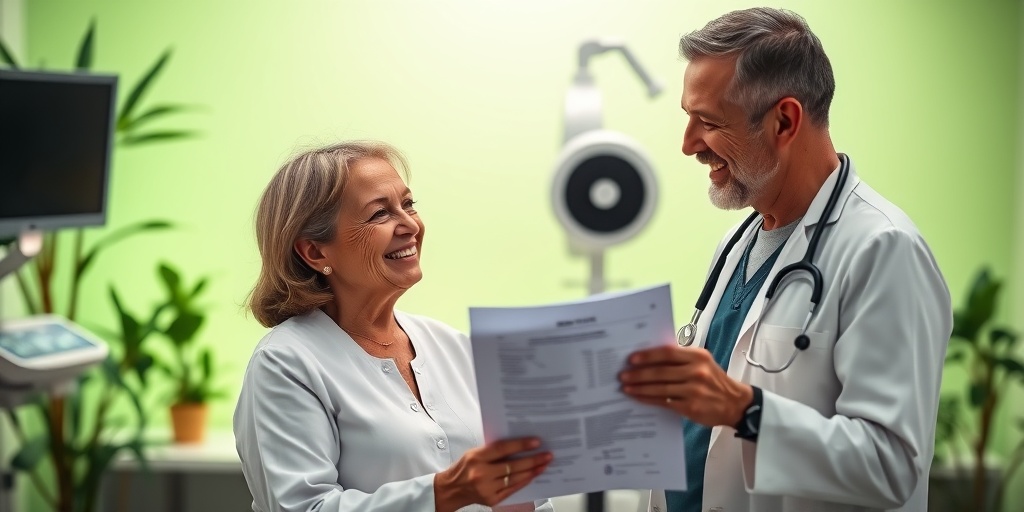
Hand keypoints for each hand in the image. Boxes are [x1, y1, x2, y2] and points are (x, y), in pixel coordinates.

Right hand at [434, 437, 551, 511]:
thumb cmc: (464, 468)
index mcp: (476, 458)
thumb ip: (493, 450)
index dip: (520, 445)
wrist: (452, 489)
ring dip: (532, 471)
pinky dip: (524, 481)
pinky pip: (512, 490)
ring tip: (544, 464)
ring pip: (515, 478)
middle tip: (547, 455)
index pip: (502, 449)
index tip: (536, 442)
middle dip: (533, 460)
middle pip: (512, 466)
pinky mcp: (492, 499)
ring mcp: (487, 488)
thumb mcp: (474, 453)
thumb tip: (518, 445)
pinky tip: (533, 475)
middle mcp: (481, 473)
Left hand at [618, 345, 751, 427]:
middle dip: (639, 374)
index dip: (648, 355)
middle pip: (661, 371)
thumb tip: (650, 357)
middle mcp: (697, 372)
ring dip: (640, 387)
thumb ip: (681, 358)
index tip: (632, 358)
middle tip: (623, 375)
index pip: (668, 353)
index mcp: (698, 356)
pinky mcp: (691, 407)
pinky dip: (649, 399)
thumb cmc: (714, 381)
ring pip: (660, 388)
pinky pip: (664, 402)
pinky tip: (638, 397)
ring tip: (626, 387)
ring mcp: (694, 390)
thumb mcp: (702, 362)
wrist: (735, 403)